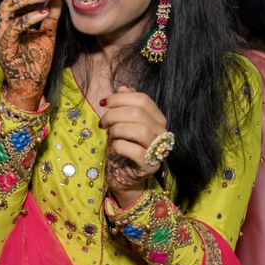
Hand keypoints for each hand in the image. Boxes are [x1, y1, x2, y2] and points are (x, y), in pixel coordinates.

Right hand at [0, 0, 66, 110]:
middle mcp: (4, 25)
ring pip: (8, 7)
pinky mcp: (4, 46)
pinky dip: (29, 18)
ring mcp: (2, 35)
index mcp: (13, 21)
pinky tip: (44, 13)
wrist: (30, 87)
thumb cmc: (36, 63)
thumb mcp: (47, 35)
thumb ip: (51, 18)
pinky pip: (13, 27)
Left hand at [99, 85, 168, 207]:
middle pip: (138, 113)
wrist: (125, 177)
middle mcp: (162, 133)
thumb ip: (126, 105)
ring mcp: (158, 150)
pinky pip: (133, 150)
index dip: (120, 98)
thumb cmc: (124, 148)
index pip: (143, 99)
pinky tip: (114, 147)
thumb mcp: (124, 123)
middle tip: (102, 123)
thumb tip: (123, 87)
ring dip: (117, 129)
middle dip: (114, 114)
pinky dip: (118, 145)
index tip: (103, 103)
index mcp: (158, 119)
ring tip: (109, 135)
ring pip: (138, 129)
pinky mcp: (149, 166)